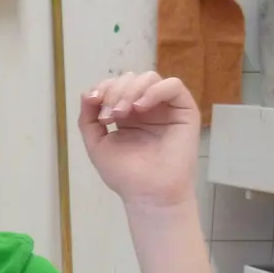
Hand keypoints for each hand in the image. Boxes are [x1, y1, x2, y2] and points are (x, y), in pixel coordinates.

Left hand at [79, 72, 200, 208]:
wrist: (148, 194)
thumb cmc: (125, 174)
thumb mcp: (97, 144)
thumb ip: (88, 118)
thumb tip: (88, 93)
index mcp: (127, 113)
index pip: (115, 85)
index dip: (103, 89)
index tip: (94, 104)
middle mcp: (147, 107)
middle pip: (130, 78)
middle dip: (114, 91)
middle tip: (110, 115)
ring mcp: (166, 108)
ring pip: (149, 78)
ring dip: (130, 90)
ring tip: (122, 113)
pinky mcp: (185, 111)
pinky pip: (173, 86)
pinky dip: (154, 91)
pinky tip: (140, 107)